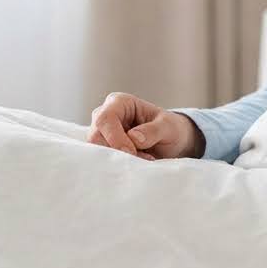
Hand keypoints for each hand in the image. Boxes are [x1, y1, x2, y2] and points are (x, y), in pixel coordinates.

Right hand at [87, 92, 205, 159]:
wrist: (170, 142)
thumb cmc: (169, 129)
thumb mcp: (168, 127)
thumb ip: (153, 130)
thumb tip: (134, 137)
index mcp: (120, 102)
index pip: (105, 118)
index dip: (115, 137)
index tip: (131, 151)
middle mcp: (105, 115)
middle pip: (95, 136)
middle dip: (117, 151)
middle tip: (142, 157)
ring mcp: (102, 133)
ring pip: (97, 151)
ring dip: (120, 159)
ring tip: (144, 158)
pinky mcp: (104, 148)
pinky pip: (103, 160)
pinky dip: (119, 164)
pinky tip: (136, 163)